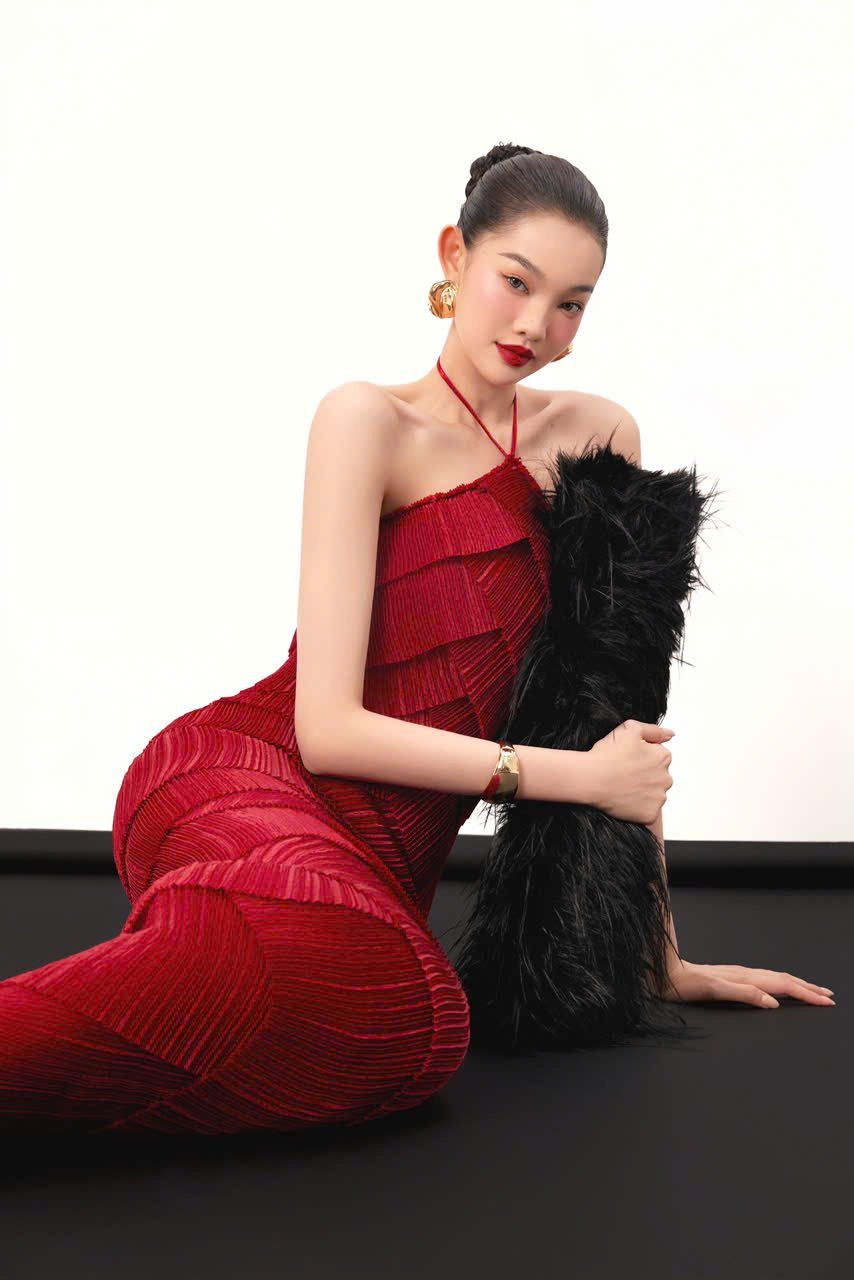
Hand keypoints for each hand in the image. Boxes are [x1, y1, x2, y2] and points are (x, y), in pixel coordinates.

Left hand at [657, 960, 835, 1008]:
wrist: (667, 974)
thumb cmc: (687, 985)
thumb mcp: (715, 991)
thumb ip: (744, 994)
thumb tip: (773, 1002)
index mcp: (746, 978)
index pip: (784, 985)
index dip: (807, 993)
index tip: (826, 1001)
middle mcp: (745, 974)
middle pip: (784, 980)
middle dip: (808, 988)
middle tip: (828, 996)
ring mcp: (739, 974)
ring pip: (775, 978)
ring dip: (797, 985)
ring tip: (812, 990)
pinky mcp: (732, 977)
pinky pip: (764, 980)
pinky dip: (780, 984)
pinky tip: (779, 988)